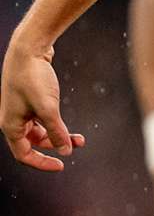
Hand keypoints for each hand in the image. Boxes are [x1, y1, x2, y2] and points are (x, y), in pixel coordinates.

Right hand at [1, 42, 84, 170]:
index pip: (24, 154)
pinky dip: (55, 123)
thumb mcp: (48, 108)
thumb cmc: (34, 78)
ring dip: (59, 134)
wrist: (28, 50)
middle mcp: (13, 120)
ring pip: (40, 130)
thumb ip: (56, 131)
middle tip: (79, 144)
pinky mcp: (29, 99)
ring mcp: (21, 109)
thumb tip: (66, 150)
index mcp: (11, 126)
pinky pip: (42, 119)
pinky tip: (66, 121)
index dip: (42, 162)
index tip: (62, 166)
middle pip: (34, 143)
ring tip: (80, 138)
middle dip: (56, 145)